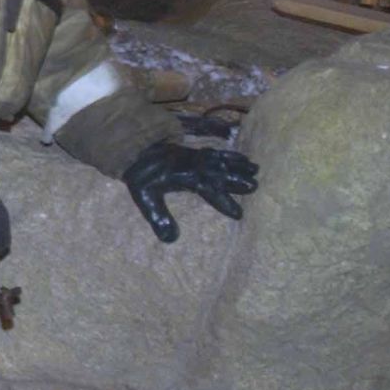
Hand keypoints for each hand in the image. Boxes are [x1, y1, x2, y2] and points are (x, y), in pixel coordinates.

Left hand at [121, 140, 257, 243]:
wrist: (133, 150)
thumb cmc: (141, 177)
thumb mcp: (144, 197)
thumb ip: (158, 217)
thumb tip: (170, 239)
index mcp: (179, 176)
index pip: (204, 188)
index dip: (220, 200)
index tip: (238, 214)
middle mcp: (190, 164)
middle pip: (215, 171)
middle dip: (234, 179)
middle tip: (254, 186)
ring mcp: (193, 156)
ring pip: (218, 160)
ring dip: (236, 165)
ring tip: (256, 170)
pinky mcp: (194, 151)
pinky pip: (215, 152)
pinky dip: (230, 155)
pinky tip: (244, 158)